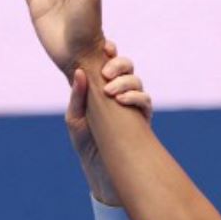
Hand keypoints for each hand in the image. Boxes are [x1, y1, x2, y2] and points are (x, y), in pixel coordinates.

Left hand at [68, 40, 151, 204]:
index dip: (110, 51)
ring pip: (137, 81)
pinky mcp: (143, 119)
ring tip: (111, 91)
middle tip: (106, 73)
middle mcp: (119, 92)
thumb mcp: (75, 118)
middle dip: (119, 64)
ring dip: (125, 82)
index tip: (105, 48)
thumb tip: (80, 71)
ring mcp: (133, 105)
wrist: (102, 171)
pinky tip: (122, 101)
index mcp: (102, 87)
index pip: (109, 62)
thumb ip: (77, 96)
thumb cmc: (86, 143)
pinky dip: (135, 97)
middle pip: (127, 67)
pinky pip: (145, 101)